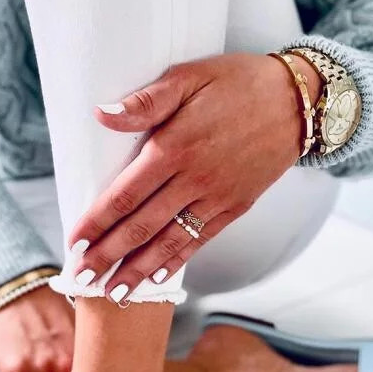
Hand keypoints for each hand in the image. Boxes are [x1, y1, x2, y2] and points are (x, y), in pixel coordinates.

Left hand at [68, 52, 322, 304]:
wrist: (297, 103)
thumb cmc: (237, 84)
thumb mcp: (189, 77)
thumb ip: (145, 101)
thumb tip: (101, 115)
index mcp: (174, 148)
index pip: (124, 195)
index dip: (97, 223)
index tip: (74, 244)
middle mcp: (193, 180)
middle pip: (141, 227)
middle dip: (108, 257)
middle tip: (83, 279)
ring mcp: (215, 199)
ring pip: (169, 243)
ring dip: (138, 271)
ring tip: (114, 294)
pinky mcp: (234, 208)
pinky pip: (200, 241)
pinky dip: (176, 262)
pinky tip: (157, 279)